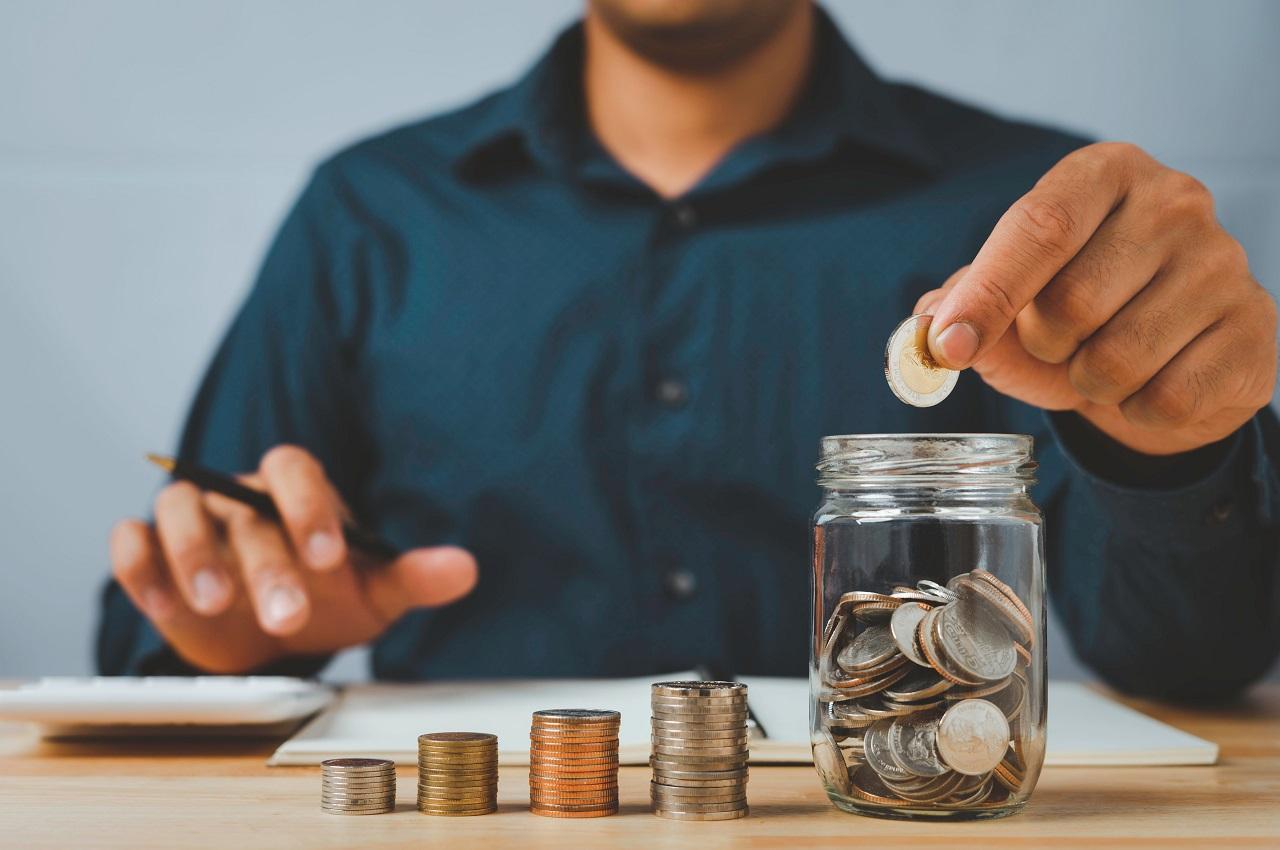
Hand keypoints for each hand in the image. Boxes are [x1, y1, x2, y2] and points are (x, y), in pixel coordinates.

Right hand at [109, 445, 476, 672]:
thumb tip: (467, 569)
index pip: (296, 469)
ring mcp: (194, 520)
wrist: (273, 632)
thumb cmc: (328, 598)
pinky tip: (162, 603)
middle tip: (287, 617)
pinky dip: (140, 565)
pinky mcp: (151, 554)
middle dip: (266, 564)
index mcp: (298, 490)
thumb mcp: (374, 592)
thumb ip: (413, 576)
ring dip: (192, 554)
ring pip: (178, 510)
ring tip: (214, 604)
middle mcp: (241, 495)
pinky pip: (133, 542)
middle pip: (246, 509)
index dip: (309, 507)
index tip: (328, 557)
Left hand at [916, 142, 1276, 455]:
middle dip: (1046, 343)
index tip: (951, 345)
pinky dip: (1139, 408)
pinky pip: (1166, 398)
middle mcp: (1174, 202)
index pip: (1040, 228)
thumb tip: (927, 326)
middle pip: (1073, 301)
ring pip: (1118, 359)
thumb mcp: (1010, 300)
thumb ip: (962, 304)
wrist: (1162, 361)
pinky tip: (1153, 380)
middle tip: (1061, 339)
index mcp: (1102, 173)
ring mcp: (1224, 261)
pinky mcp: (1255, 327)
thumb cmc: (1074, 318)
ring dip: (1090, 382)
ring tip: (1105, 360)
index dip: (989, 294)